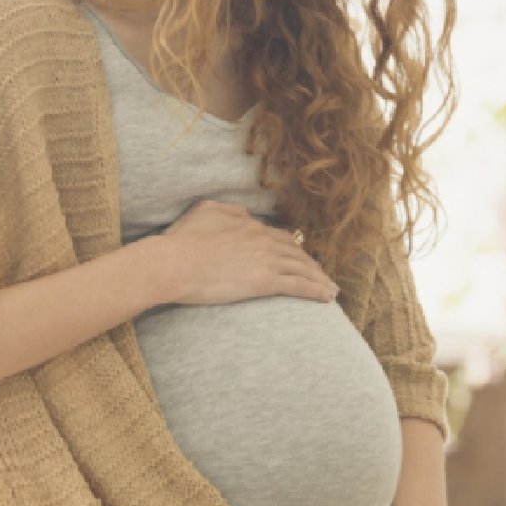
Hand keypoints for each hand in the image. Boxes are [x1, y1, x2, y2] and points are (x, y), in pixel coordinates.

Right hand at [156, 199, 338, 305]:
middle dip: (311, 264)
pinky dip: (316, 290)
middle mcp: (263, 240)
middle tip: (321, 274)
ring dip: (320, 278)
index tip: (299, 257)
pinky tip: (327, 296)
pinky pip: (299, 285)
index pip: (279, 237)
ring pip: (302, 268)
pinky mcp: (264, 281)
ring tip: (331, 288)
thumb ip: (227, 210)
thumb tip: (243, 213)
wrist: (174, 262)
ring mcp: (266, 260)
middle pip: (296, 252)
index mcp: (249, 225)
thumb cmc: (182, 240)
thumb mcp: (204, 211)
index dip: (292, 248)